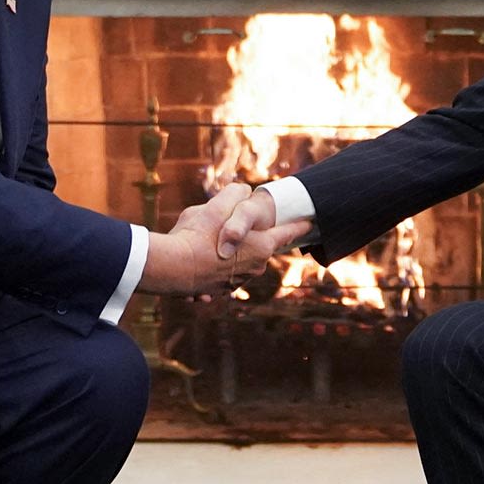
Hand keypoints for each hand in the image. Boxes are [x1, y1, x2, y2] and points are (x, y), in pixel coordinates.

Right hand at [140, 183, 310, 293]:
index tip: (311, 221)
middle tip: (229, 224)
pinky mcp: (219, 291)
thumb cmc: (196, 235)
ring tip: (204, 241)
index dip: (300, 225)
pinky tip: (197, 259)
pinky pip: (221, 273)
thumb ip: (235, 194)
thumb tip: (242, 191)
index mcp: (261, 246)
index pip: (288, 233)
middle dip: (248, 235)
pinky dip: (213, 265)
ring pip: (238, 259)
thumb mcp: (216, 205)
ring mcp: (238, 283)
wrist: (172, 269)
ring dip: (228, 251)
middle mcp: (255, 268)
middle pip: (258, 245)